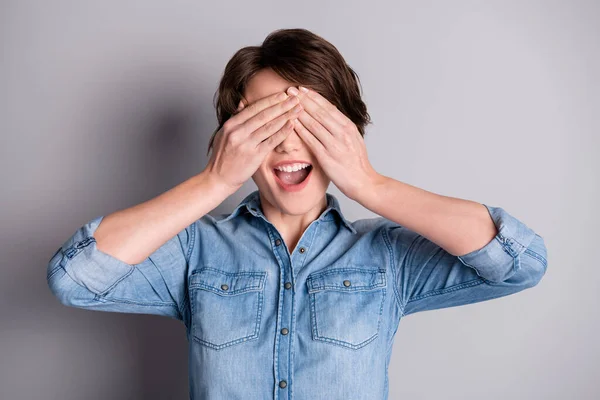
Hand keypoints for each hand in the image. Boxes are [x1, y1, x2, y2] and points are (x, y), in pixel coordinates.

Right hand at [204, 90, 302, 191]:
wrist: (218, 178)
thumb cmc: (222, 157)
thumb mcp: (223, 134)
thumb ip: (234, 118)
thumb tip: (242, 103)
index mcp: (231, 124)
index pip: (253, 108)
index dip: (270, 100)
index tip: (283, 94)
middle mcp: (238, 132)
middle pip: (264, 114)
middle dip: (281, 105)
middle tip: (295, 98)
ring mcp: (246, 144)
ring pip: (269, 126)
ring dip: (286, 116)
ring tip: (298, 109)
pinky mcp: (254, 156)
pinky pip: (271, 141)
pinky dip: (283, 132)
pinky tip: (292, 125)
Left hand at [289, 86, 381, 200]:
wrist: (363, 182)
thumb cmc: (357, 162)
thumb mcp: (353, 139)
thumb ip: (341, 126)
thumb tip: (329, 112)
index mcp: (349, 127)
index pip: (329, 107)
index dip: (314, 97)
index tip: (303, 88)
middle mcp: (342, 133)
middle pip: (320, 112)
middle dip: (304, 99)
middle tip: (291, 89)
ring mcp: (335, 144)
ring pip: (314, 123)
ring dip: (299, 111)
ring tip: (288, 102)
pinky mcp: (327, 157)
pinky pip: (311, 140)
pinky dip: (300, 129)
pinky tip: (291, 122)